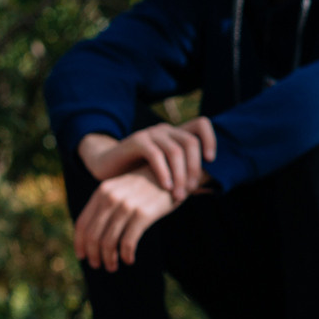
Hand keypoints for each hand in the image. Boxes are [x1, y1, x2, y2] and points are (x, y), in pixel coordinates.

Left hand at [73, 164, 183, 270]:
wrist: (176, 174)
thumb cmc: (148, 186)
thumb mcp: (123, 190)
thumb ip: (107, 205)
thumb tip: (93, 235)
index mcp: (101, 192)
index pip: (82, 223)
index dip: (79, 243)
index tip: (82, 257)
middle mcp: (110, 197)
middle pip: (93, 235)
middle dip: (94, 255)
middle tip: (98, 266)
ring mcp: (126, 205)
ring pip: (108, 241)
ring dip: (109, 259)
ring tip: (113, 267)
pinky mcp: (143, 213)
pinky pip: (128, 242)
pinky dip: (126, 255)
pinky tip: (129, 260)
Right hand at [80, 118, 217, 198]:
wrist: (107, 167)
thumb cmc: (139, 173)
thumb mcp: (166, 172)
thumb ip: (184, 175)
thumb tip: (210, 187)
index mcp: (175, 133)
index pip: (201, 124)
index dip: (210, 139)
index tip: (211, 161)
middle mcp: (165, 129)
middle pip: (191, 142)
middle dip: (194, 168)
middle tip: (192, 189)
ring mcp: (150, 133)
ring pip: (175, 151)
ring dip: (180, 175)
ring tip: (179, 194)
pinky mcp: (137, 140)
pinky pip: (156, 155)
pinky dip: (164, 172)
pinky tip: (165, 187)